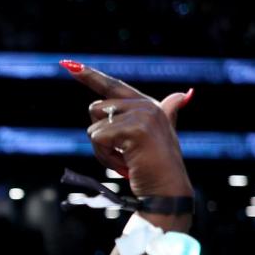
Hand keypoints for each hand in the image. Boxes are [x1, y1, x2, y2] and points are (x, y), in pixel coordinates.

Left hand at [62, 61, 193, 222]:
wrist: (167, 189)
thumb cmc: (156, 167)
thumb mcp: (159, 135)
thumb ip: (168, 111)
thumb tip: (186, 94)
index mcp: (148, 105)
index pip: (113, 85)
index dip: (90, 75)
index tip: (68, 64)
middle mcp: (146, 105)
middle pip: (95, 109)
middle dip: (100, 137)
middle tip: (122, 155)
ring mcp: (143, 115)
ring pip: (94, 127)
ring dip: (101, 150)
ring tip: (125, 160)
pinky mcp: (136, 128)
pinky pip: (98, 139)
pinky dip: (104, 156)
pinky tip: (125, 164)